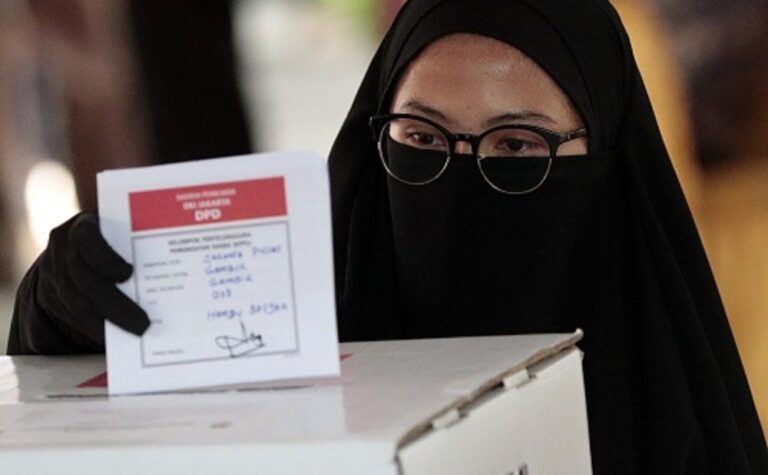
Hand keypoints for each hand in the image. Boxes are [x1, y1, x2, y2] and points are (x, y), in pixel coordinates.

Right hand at [35, 212, 149, 344]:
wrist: (69, 252)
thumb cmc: (111, 240)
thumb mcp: (120, 231)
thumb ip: (136, 242)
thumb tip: (181, 264)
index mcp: (84, 226)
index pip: (86, 239)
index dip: (105, 258)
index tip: (127, 274)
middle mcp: (63, 248)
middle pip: (84, 279)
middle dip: (115, 305)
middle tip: (143, 324)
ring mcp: (55, 272)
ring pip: (77, 303)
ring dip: (106, 323)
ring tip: (135, 334)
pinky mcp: (52, 294)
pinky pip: (74, 316)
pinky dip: (97, 328)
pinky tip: (117, 338)